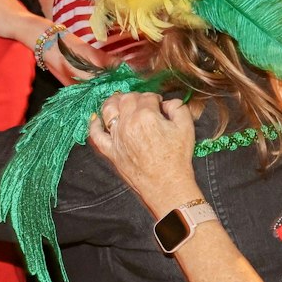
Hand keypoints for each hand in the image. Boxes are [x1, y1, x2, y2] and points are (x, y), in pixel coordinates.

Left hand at [87, 92, 198, 216]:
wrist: (167, 184)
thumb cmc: (176, 159)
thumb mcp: (186, 128)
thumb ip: (178, 107)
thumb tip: (168, 103)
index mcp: (146, 116)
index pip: (147, 97)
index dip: (155, 98)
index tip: (159, 104)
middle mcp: (128, 124)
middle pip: (126, 99)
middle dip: (136, 97)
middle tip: (143, 103)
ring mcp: (117, 138)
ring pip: (108, 110)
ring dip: (113, 102)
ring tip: (119, 101)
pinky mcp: (111, 151)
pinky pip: (96, 135)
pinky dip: (94, 125)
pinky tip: (96, 119)